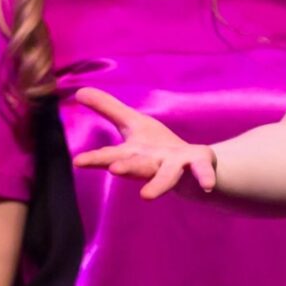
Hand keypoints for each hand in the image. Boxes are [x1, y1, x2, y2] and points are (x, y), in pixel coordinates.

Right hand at [67, 87, 214, 197]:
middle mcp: (152, 163)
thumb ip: (107, 108)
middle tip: (114, 169)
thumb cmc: (156, 147)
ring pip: (166, 175)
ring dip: (158, 182)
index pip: (110, 156)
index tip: (78, 162)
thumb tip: (79, 90)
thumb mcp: (131, 123)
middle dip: (126, 167)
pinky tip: (208, 186)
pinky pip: (202, 171)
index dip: (94, 159)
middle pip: (137, 166)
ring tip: (147, 195)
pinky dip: (205, 177)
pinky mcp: (198, 164)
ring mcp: (175, 166)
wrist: (192, 167)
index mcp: (134, 154)